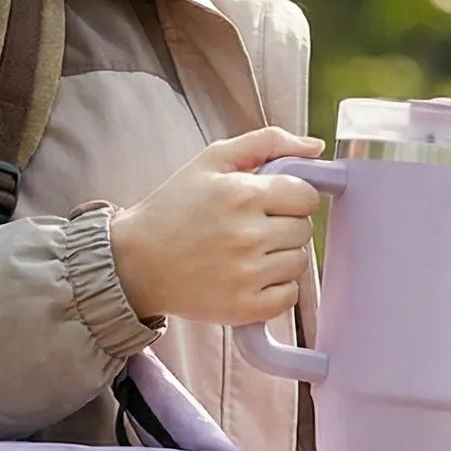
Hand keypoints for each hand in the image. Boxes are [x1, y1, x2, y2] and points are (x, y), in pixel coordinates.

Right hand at [107, 125, 324, 325]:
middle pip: (304, 230)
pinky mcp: (244, 307)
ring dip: (280, 256)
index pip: (307, 196)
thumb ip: (266, 142)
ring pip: (299, 263)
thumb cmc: (172, 209)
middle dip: (284, 225)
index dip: (292, 197)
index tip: (271, 203)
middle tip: (252, 227)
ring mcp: (246, 275)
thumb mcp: (211, 161)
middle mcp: (246, 235)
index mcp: (241, 194)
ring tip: (247, 252)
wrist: (134, 263)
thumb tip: (316, 148)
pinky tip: (250, 277)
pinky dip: (276, 288)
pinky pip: (289, 297)